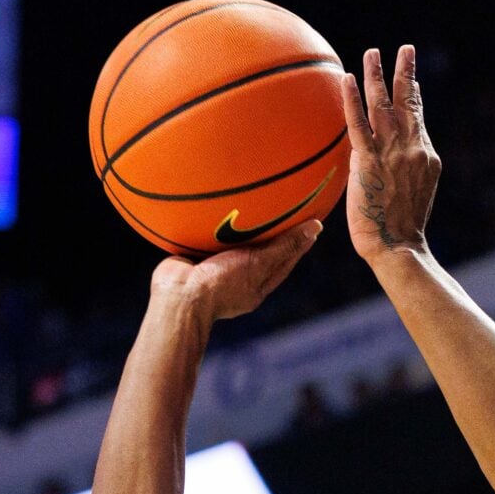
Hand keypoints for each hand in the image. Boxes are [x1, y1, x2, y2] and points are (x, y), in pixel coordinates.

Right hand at [149, 220, 322, 319]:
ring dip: (237, 225)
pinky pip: (205, 238)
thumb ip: (285, 246)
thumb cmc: (222, 283)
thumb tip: (317, 227)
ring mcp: (214, 271)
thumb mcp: (258, 263)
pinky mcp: (193, 260)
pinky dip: (210, 223)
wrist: (177, 295)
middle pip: (259, 251)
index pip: (284, 261)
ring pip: (231, 244)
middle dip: (268, 231)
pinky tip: (210, 203)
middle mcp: (237, 279)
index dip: (298, 242)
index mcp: (256, 286)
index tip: (310, 219)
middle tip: (280, 204)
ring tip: (246, 198)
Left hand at [340, 45, 438, 261]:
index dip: (415, 96)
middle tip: (405, 49)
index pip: (418, 119)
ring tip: (372, 53)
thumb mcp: (411, 193)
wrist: (398, 247)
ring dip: (378, 76)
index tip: (413, 79)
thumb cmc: (400, 231)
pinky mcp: (370, 162)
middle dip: (406, 72)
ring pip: (384, 105)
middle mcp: (412, 148)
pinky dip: (353, 100)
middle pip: (408, 102)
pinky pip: (359, 124)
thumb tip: (382, 160)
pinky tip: (348, 79)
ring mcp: (392, 153)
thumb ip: (401, 171)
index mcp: (425, 156)